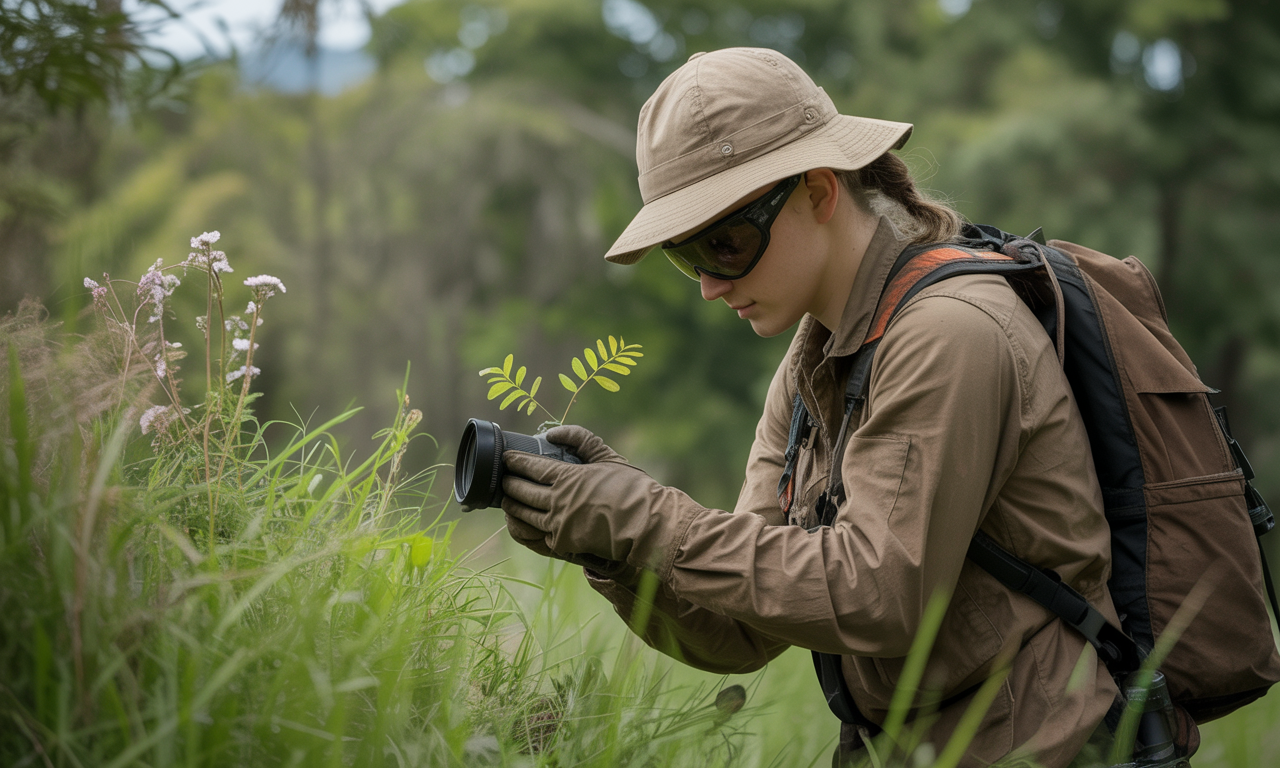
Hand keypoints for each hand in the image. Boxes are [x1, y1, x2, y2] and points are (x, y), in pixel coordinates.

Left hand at [501, 425, 702, 576]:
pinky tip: (518, 522)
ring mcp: (558, 526)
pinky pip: (534, 536)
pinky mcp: (563, 545)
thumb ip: (581, 439)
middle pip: (522, 491)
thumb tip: (553, 433)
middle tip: (504, 477)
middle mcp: (558, 502)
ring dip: (511, 506)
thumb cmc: (631, 489)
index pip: (531, 467)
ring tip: (507, 500)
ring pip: (523, 515)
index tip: (508, 458)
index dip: (516, 462)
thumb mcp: (608, 457)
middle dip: (509, 483)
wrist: (647, 526)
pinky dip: (522, 528)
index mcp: (568, 478)